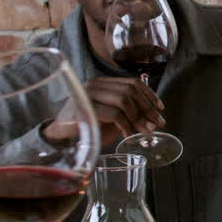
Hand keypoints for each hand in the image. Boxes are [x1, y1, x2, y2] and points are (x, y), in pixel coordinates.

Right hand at [44, 77, 165, 143]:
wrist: (61, 139)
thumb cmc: (88, 127)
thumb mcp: (113, 118)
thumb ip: (130, 113)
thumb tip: (154, 117)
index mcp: (102, 83)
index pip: (132, 82)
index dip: (149, 94)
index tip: (161, 108)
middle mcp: (94, 85)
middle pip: (130, 91)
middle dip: (147, 108)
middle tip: (157, 124)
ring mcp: (87, 96)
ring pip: (123, 100)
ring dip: (138, 118)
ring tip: (145, 131)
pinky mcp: (84, 110)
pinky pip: (114, 114)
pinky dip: (126, 126)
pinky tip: (128, 136)